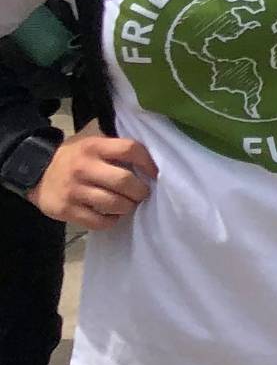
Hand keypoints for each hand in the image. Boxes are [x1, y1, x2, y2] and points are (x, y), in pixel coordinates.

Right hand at [32, 135, 154, 230]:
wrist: (34, 171)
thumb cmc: (74, 157)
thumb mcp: (91, 143)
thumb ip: (115, 149)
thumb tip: (150, 162)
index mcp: (94, 146)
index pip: (130, 149)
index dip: (148, 163)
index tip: (154, 174)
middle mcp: (83, 167)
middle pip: (124, 181)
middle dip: (140, 191)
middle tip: (142, 194)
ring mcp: (73, 189)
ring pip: (114, 203)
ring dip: (127, 207)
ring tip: (128, 204)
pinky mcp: (65, 209)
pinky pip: (98, 221)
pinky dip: (111, 221)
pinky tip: (112, 215)